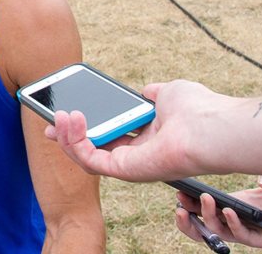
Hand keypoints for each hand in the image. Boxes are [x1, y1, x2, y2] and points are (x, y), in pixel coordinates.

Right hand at [45, 80, 225, 180]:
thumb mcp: (168, 93)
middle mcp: (136, 154)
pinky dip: (75, 141)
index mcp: (146, 138)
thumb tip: (144, 91)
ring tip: (59, 115)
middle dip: (66, 136)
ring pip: (85, 156)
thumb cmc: (197, 110)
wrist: (211, 128)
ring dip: (67, 136)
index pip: (107, 135)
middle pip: (91, 148)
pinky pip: (89, 159)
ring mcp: (129, 165)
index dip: (86, 126)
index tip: (67, 113)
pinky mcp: (123, 170)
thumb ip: (151, 94)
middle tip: (49, 121)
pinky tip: (71, 119)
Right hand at [175, 177, 261, 253]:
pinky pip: (242, 236)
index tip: (178, 191)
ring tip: (202, 202)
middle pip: (204, 225)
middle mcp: (239, 219)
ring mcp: (250, 230)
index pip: (206, 207)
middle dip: (187, 218)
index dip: (190, 202)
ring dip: (205, 219)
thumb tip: (260, 184)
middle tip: (180, 205)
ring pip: (218, 233)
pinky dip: (232, 224)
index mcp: (237, 204)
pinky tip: (228, 211)